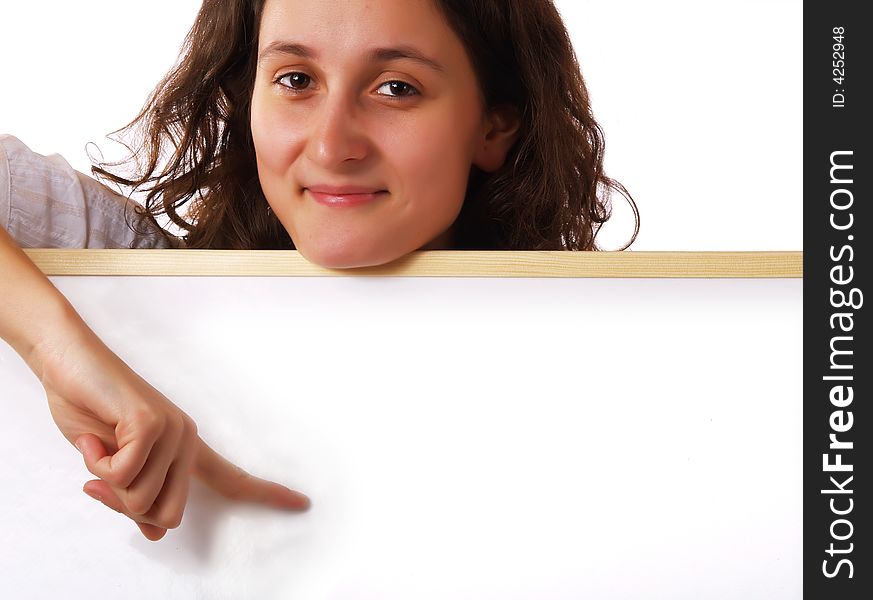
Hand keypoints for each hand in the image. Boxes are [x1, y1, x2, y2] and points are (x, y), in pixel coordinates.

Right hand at [38, 326, 308, 540]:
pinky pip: (122, 476)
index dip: (266, 495)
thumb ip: (136, 495)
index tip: (303, 504)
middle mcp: (188, 439)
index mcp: (185, 449)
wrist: (66, 360)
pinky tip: (95, 435)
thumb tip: (156, 532)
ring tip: (99, 445)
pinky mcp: (152, 423)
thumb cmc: (89, 411)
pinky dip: (96, 463)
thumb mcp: (110, 466)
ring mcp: (173, 429)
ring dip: (105, 482)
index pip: (232, 478)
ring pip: (139, 500)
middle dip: (126, 508)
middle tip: (101, 478)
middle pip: (168, 515)